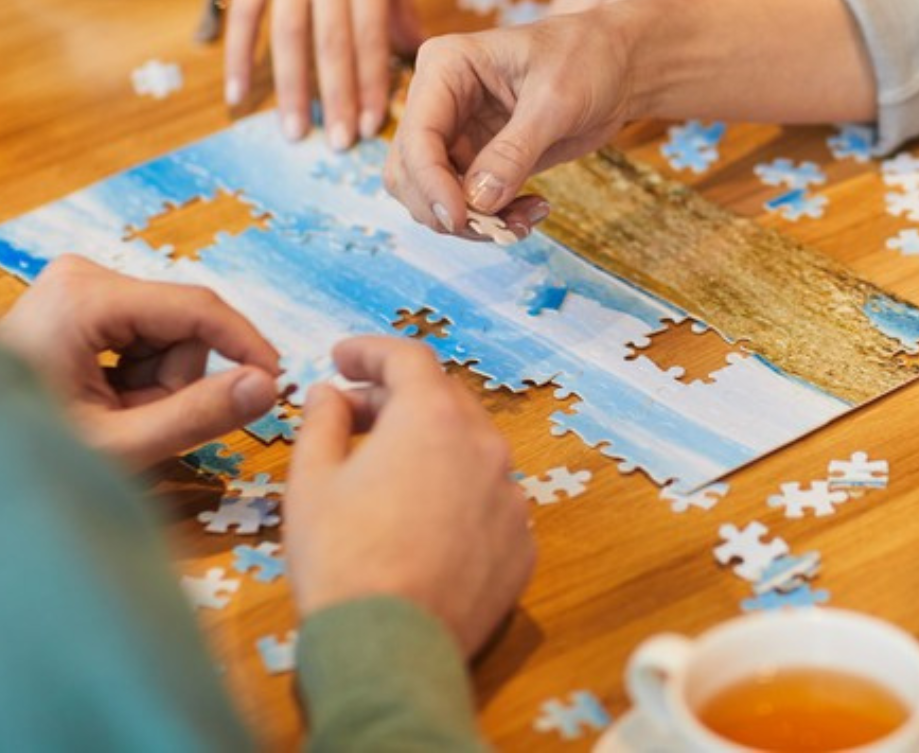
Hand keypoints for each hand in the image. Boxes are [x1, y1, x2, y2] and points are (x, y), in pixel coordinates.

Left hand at [0, 256, 279, 468]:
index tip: (275, 385)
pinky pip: (146, 335)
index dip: (246, 346)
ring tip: (113, 414)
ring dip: (157, 382)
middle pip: (183, 325)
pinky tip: (105, 398)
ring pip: (170, 333)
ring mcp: (83, 286)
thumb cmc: (29, 453)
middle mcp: (86, 276)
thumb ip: (195, 416)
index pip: (199, 308)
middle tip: (134, 423)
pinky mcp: (85, 301)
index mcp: (87, 298)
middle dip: (174, 381)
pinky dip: (139, 375)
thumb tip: (266, 387)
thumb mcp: (117, 445)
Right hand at [225, 0, 421, 145]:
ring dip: (291, 88)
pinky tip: (238, 97)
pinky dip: (238, 54)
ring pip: (288, 34)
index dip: (373, 84)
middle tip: (341, 147)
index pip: (372, 36)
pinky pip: (245, 11)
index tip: (377, 128)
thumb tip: (412, 51)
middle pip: (331, 44)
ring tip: (296, 134)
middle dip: (338, 98)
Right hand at [284, 336, 534, 656]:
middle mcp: (484, 445)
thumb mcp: (311, 479)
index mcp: (432, 417)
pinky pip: (488, 497)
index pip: (407, 357)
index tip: (341, 358)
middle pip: (441, 398)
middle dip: (395, 397)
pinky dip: (456, 490)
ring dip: (429, 442)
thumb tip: (329, 394)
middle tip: (351, 412)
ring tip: (386, 465)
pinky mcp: (522, 544)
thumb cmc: (341, 558)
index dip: (369, 351)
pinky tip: (423, 516)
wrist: (388, 652)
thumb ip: (323, 421)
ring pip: (470, 446)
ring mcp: (510, 496)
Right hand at [384, 7, 635, 235]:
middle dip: (448, 210)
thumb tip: (478, 200)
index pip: (417, 135)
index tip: (462, 218)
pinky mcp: (474, 160)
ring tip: (525, 221)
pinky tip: (533, 212)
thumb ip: (514, 151)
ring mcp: (453, 133)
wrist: (617, 66)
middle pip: (410, 173)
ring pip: (432, 196)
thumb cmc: (587, 59)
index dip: (431, 184)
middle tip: (499, 229)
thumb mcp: (555, 100)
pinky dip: (492, 220)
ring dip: (472, 222)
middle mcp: (437, 101)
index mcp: (445, 66)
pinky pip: (465, 203)